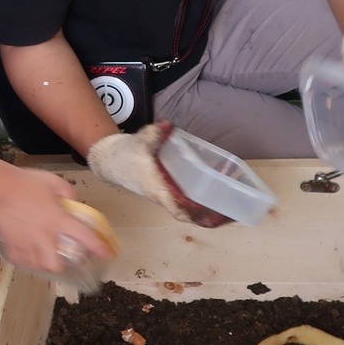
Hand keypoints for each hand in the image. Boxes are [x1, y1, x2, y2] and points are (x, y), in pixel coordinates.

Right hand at [0, 164, 112, 274]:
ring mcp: (26, 243)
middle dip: (61, 264)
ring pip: (38, 266)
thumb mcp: (54, 182)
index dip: (98, 248)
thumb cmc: (27, 182)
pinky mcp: (11, 245)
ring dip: (43, 263)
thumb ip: (69, 194)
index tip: (106, 255)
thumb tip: (74, 204)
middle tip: (61, 256)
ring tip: (44, 255)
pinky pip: (21, 261)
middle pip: (55, 265)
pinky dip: (26, 260)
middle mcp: (44, 236)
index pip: (84, 238)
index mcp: (58, 220)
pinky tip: (28, 253)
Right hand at [88, 122, 231, 227]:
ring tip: (231, 209)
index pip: (178, 208)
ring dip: (208, 213)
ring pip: (189, 210)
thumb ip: (155, 133)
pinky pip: (187, 202)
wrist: (110, 161)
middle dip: (210, 218)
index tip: (214, 217)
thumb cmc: (125, 154)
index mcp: (158, 189)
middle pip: (189, 215)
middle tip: (233, 215)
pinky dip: (202, 203)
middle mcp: (163, 196)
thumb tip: (168, 125)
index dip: (196, 215)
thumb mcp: (140, 141)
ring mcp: (166, 195)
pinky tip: (216, 192)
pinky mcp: (167, 190)